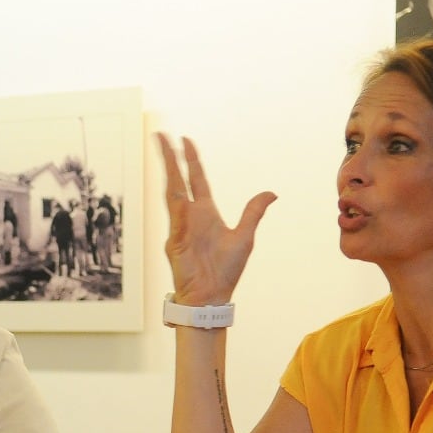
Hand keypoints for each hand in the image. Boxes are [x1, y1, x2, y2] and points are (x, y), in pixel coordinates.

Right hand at [157, 132, 274, 305]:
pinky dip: (175, 202)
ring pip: (171, 191)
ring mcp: (180, 226)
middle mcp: (190, 216)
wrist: (212, 296)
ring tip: (161, 149)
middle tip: (162, 136)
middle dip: (170, 157)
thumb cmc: (225, 271)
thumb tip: (271, 192)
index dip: (191, 160)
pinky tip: (174, 187)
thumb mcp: (245, 236)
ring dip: (166, 170)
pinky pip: (175, 216)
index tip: (185, 141)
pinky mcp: (174, 240)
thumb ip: (253, 212)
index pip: (196, 180)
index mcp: (206, 213)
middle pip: (178, 180)